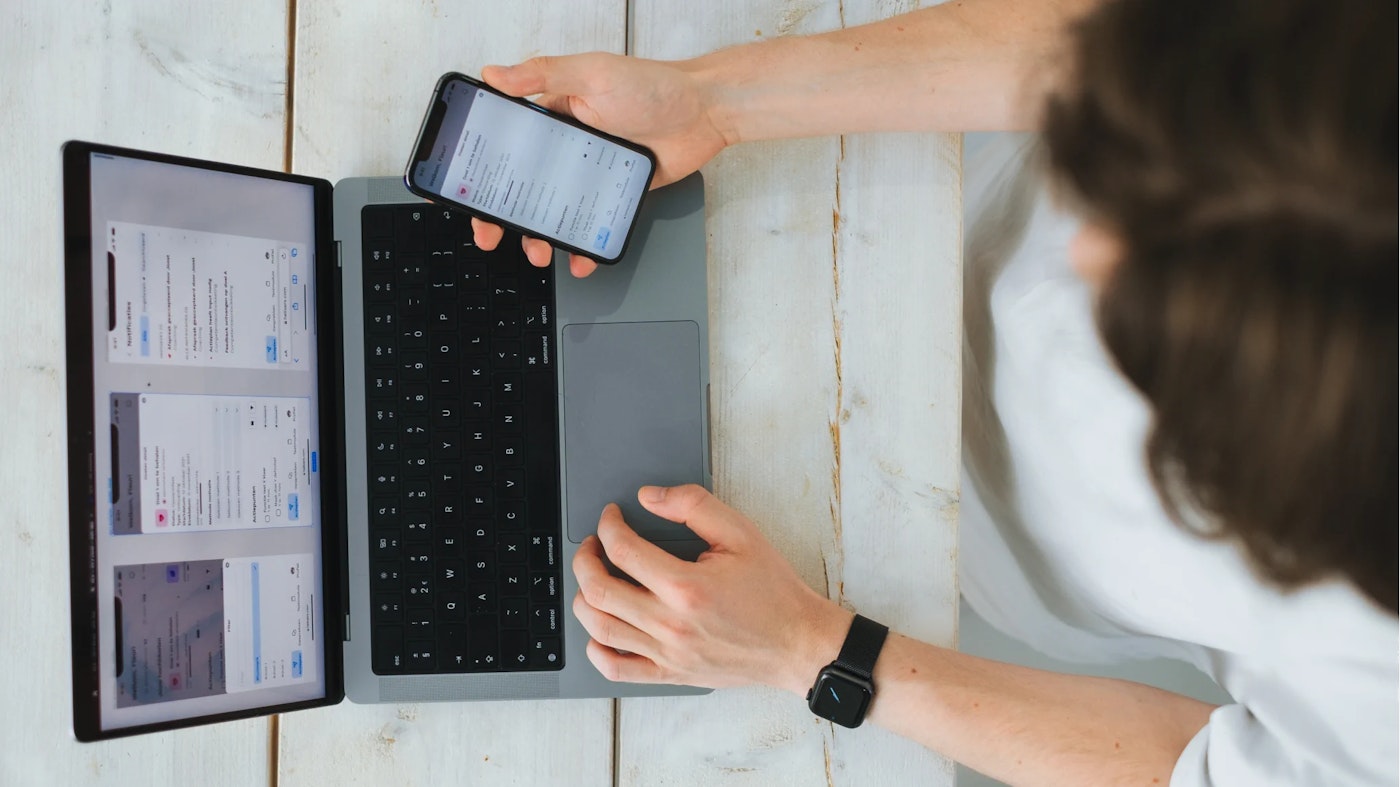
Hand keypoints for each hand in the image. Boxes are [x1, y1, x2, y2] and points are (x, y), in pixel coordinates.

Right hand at [470, 52, 729, 276]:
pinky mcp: (614, 193)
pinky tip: (580, 257)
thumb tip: (494, 74)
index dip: (480, 168)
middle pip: (522, 185)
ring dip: (540, 235)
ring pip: (553, 210)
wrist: (706, 113)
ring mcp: (589, 173)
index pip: (504, 145)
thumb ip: (542, 75)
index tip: (462, 191)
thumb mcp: (591, 73)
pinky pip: (592, 223)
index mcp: (552, 115)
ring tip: (540, 250)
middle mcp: (566, 146)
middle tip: (492, 235)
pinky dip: (583, 244)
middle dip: (501, 214)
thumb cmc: (653, 85)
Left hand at [572, 484, 850, 693]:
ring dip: (584, 599)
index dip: (608, 525)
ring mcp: (668, 653)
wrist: (798, 642)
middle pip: (599, 590)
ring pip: (599, 629)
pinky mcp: (671, 673)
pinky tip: (600, 630)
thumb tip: (649, 497)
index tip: (612, 517)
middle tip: (592, 544)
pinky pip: (616, 669)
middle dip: (584, 559)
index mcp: (686, 587)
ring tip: (593, 580)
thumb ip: (693, 506)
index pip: (622, 550)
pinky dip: (596, 650)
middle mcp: (671, 624)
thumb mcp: (741, 533)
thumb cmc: (774, 592)